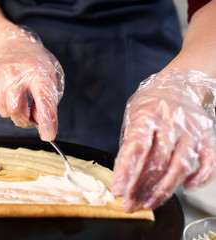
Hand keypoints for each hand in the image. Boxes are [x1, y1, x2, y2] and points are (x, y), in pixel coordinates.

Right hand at [0, 25, 64, 140]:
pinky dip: (0, 105)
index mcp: (37, 71)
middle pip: (15, 110)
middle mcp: (15, 72)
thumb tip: (40, 124)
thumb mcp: (50, 76)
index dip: (46, 120)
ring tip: (16, 96)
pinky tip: (4, 92)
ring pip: (3, 111)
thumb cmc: (32, 63)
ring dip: (12, 110)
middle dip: (23, 118)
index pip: (43, 99)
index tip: (48, 135)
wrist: (7, 43)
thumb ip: (48, 100)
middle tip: (28, 111)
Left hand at [112, 69, 215, 211]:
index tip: (118, 189)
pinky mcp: (206, 138)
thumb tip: (123, 173)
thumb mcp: (133, 116)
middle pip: (157, 160)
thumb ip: (131, 142)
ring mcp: (191, 131)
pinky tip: (187, 188)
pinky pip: (208, 161)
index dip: (127, 170)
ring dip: (164, 189)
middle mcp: (171, 123)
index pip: (136, 147)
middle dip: (141, 186)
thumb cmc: (152, 104)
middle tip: (130, 204)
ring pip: (180, 165)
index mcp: (147, 115)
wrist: (180, 84)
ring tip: (149, 203)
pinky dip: (200, 177)